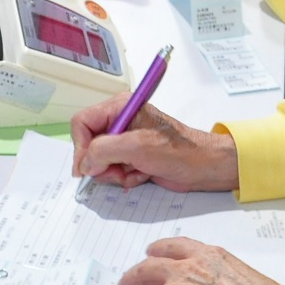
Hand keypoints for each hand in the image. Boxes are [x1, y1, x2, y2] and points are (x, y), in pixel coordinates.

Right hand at [70, 98, 239, 193]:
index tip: (86, 167)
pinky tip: (142, 175)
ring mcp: (126, 141)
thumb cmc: (178, 151)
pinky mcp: (132, 157)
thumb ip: (104, 151)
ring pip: (100, 161)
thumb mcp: (137, 147)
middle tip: (116, 171)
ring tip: (134, 172)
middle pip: (89, 144)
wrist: (203, 167)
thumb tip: (84, 164)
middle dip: (101, 163)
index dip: (81, 146)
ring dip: (114, 173)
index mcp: (120, 107)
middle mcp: (120, 122)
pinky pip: (113, 170)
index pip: (83, 122)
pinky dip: (124, 177)